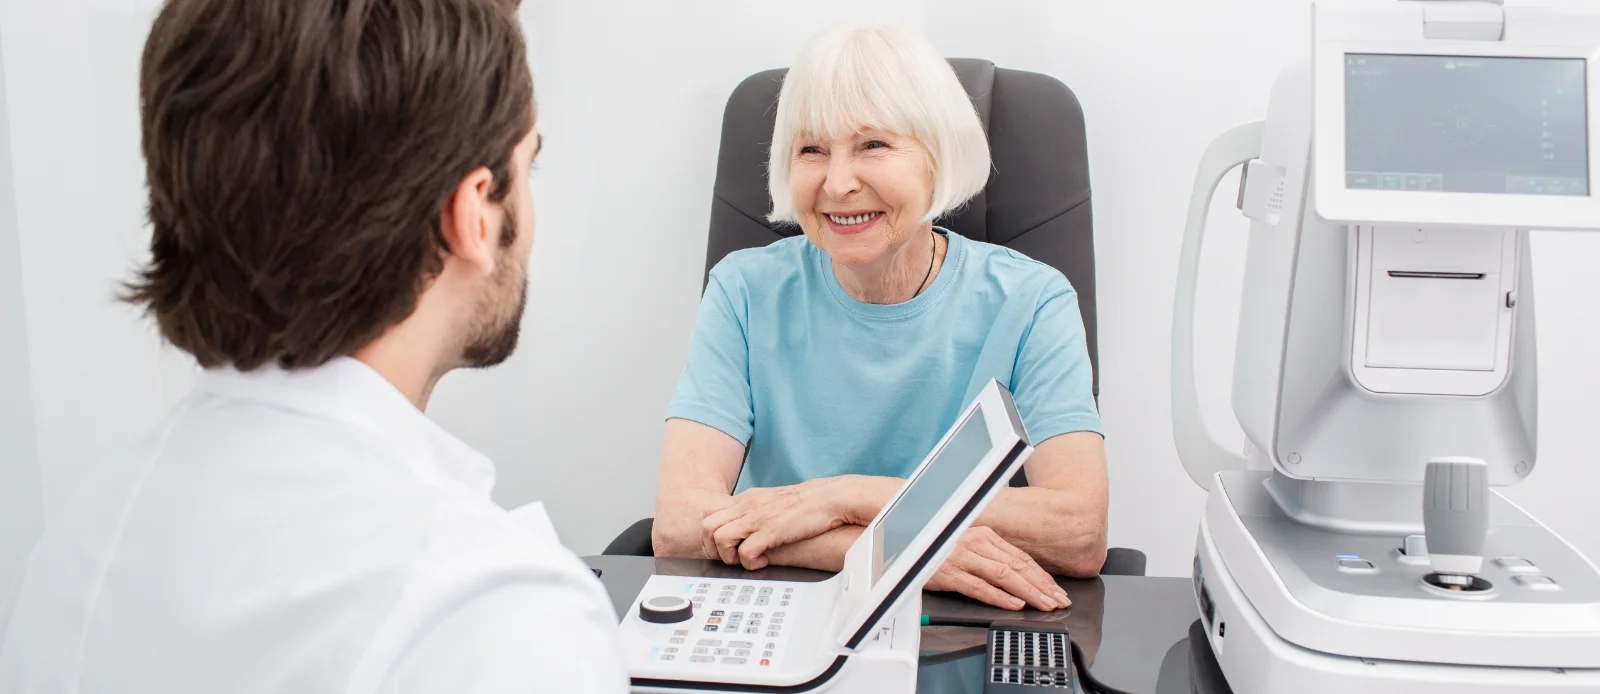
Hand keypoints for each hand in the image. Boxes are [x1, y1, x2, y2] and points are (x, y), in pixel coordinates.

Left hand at [701, 478, 850, 569]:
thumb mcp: (774, 502)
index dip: (710, 535)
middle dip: (713, 547)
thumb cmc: (807, 504)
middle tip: (731, 557)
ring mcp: (758, 517)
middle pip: (707, 525)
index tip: (723, 548)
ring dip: (729, 556)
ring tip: (747, 561)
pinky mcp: (771, 530)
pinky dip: (749, 563)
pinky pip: (744, 551)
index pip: (709, 513)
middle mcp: (748, 505)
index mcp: (747, 498)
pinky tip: (763, 562)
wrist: (831, 497)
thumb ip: (757, 511)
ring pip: (720, 537)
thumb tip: (746, 529)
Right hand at [924, 526, 1070, 610]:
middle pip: (1018, 566)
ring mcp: (963, 557)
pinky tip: (1014, 604)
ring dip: (1028, 592)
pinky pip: (979, 587)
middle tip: (1059, 601)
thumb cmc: (936, 548)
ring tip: (1044, 605)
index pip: (1021, 557)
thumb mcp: (967, 547)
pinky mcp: (949, 573)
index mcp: (984, 535)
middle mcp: (976, 543)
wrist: (903, 543)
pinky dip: (999, 597)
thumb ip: (989, 556)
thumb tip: (1018, 575)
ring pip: (1004, 576)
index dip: (1042, 576)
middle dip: (1042, 586)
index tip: (1056, 590)